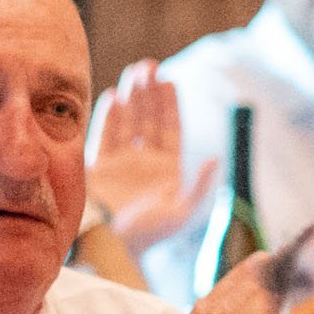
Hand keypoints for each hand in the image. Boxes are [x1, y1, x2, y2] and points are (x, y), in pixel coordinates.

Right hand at [85, 67, 207, 250]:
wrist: (114, 248)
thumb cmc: (151, 233)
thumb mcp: (182, 211)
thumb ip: (198, 186)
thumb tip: (214, 159)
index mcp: (168, 167)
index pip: (170, 128)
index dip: (170, 104)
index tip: (169, 80)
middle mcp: (145, 160)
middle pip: (148, 118)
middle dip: (150, 92)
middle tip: (149, 66)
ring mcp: (121, 162)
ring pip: (127, 121)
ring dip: (131, 97)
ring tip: (133, 72)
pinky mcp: (98, 167)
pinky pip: (104, 135)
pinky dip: (109, 116)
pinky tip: (112, 96)